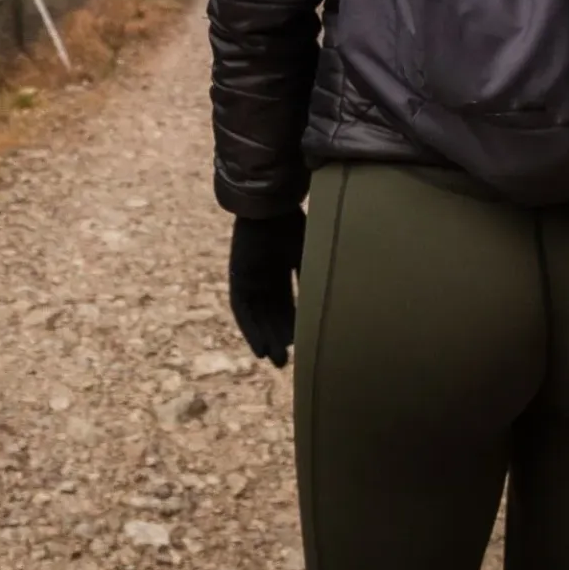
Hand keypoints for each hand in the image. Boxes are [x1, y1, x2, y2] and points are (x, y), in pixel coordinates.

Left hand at [229, 210, 306, 369]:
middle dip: (280, 337)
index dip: (295, 325)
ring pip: (258, 315)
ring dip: (266, 338)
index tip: (305, 346)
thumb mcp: (308, 255)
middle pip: (272, 313)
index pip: (289, 304)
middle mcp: (265, 274)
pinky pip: (241, 309)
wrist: (270, 205)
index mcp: (284, 266)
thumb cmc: (293, 223)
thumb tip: (330, 305)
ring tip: (278, 361)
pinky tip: (259, 349)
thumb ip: (313, 278)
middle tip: (290, 364)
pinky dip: (250, 330)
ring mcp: (250, 275)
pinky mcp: (237, 277)